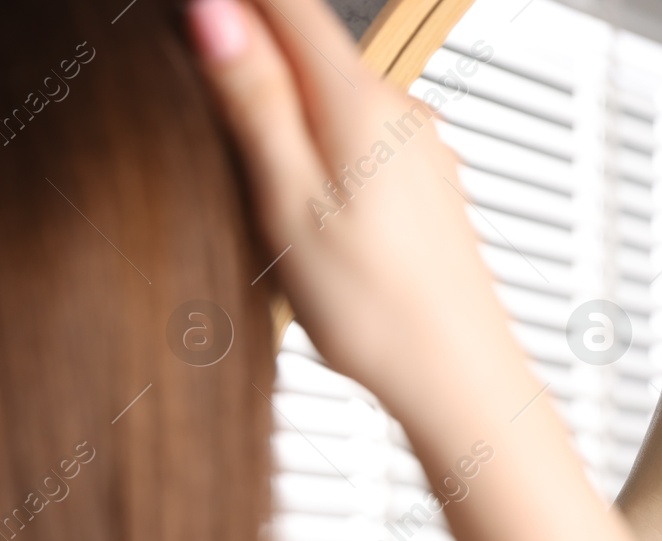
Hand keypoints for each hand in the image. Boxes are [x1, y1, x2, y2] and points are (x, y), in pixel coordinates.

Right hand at [185, 0, 516, 420]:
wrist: (461, 378)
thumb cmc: (380, 311)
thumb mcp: (288, 203)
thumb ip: (256, 102)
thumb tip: (218, 11)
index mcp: (360, 105)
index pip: (286, 5)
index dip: (230, 8)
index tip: (194, 28)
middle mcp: (402, 113)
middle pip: (309, 45)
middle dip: (254, 58)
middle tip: (207, 101)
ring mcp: (422, 148)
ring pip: (334, 95)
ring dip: (287, 109)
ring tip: (252, 164)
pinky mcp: (427, 183)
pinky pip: (360, 137)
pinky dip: (321, 148)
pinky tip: (307, 200)